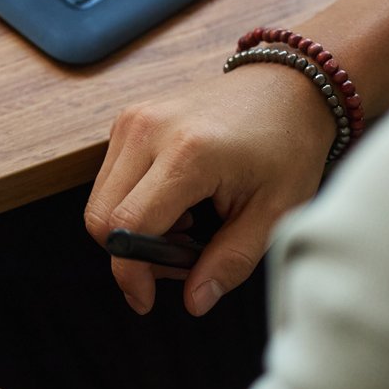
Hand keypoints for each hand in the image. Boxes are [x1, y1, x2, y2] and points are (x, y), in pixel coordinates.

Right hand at [83, 64, 335, 316]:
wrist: (287, 86)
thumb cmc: (287, 147)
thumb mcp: (275, 213)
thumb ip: (230, 261)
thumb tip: (194, 302)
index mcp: (188, 154)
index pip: (128, 227)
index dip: (130, 273)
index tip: (145, 300)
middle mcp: (148, 130)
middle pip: (101, 217)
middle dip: (130, 254)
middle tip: (178, 261)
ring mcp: (133, 120)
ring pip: (101, 199)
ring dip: (131, 228)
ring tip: (185, 227)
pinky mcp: (128, 118)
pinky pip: (109, 177)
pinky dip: (133, 202)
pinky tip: (176, 202)